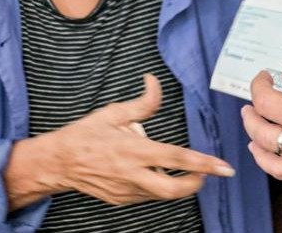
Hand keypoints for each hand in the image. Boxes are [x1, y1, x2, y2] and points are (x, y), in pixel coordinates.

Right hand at [38, 74, 234, 204]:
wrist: (58, 163)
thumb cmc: (85, 135)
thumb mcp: (113, 113)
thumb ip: (142, 102)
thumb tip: (154, 82)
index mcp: (133, 150)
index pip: (176, 158)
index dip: (203, 163)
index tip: (223, 167)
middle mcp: (132, 174)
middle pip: (174, 189)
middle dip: (197, 183)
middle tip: (209, 174)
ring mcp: (126, 191)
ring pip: (162, 194)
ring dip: (179, 185)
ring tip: (186, 171)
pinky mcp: (121, 200)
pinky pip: (147, 196)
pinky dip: (158, 186)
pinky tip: (157, 174)